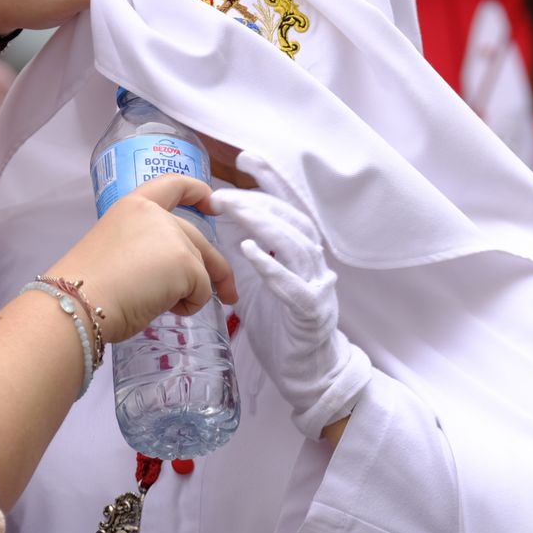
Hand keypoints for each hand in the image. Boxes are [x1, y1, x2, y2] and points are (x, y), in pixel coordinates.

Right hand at [46, 173, 237, 344]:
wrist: (78, 301)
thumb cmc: (87, 286)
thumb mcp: (115, 250)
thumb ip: (144, 249)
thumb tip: (168, 274)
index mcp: (133, 207)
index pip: (172, 185)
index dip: (197, 191)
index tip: (213, 203)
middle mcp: (156, 215)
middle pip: (198, 239)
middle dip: (218, 268)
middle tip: (228, 293)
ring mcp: (173, 236)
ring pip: (201, 268)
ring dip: (188, 293)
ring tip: (158, 305)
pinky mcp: (186, 262)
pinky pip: (202, 291)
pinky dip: (189, 306)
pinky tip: (160, 308)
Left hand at [211, 154, 371, 439]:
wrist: (309, 375)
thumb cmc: (281, 325)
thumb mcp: (258, 282)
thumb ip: (245, 252)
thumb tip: (215, 221)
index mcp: (300, 253)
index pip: (287, 207)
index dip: (271, 181)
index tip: (246, 158)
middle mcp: (314, 263)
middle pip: (291, 219)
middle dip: (258, 201)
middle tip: (222, 195)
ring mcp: (317, 287)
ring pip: (296, 244)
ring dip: (264, 224)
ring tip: (234, 212)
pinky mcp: (312, 314)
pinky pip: (294, 286)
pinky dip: (273, 267)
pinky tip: (250, 253)